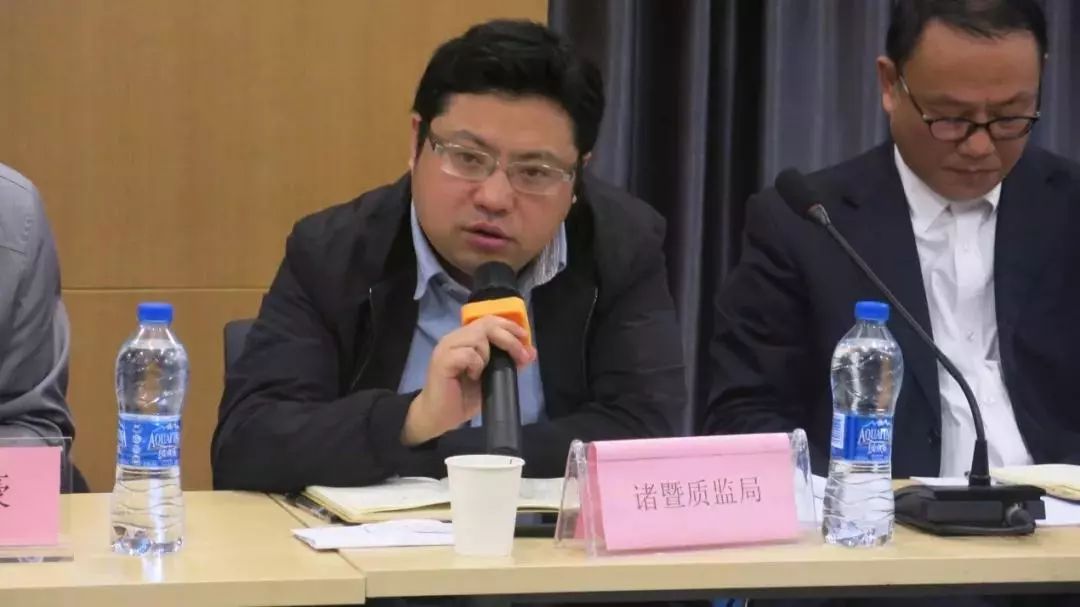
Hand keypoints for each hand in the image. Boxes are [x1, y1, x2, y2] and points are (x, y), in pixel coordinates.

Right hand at [401, 315, 535, 445]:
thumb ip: (510, 364)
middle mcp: (454, 338)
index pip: (489, 321)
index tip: (525, 340)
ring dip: (488, 355)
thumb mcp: (492, 379)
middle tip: (520, 356)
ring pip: (477, 337)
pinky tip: (473, 377)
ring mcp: (446, 348)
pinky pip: (468, 354)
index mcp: (465, 339)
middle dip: (508, 339)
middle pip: (486, 324)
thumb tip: (532, 352)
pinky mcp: (442, 361)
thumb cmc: (462, 398)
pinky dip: (476, 365)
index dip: (509, 326)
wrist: (438, 417)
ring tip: (483, 372)